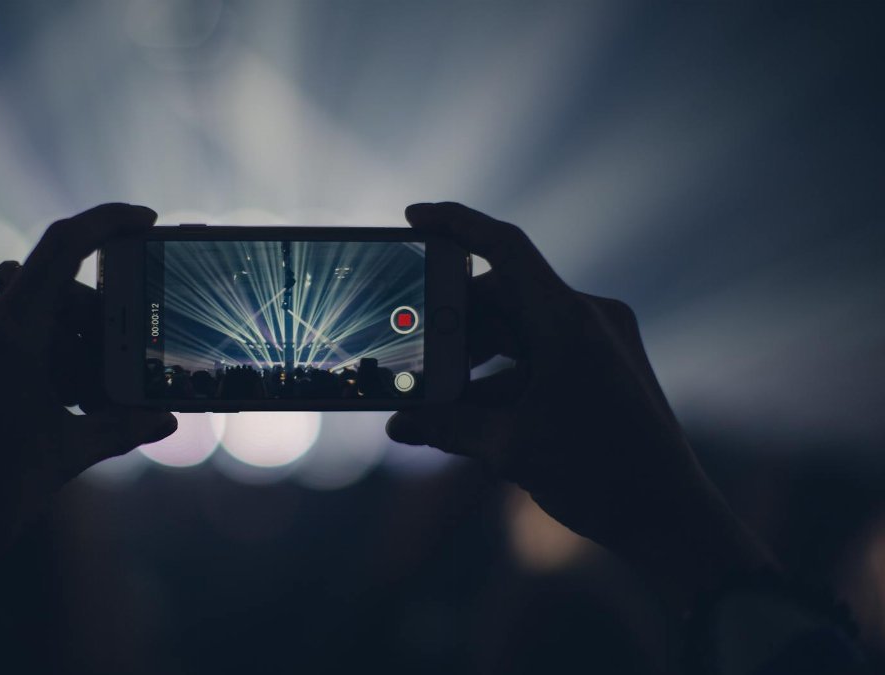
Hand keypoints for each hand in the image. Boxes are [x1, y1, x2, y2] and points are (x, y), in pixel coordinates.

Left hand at [0, 204, 176, 579]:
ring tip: (91, 391)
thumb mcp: (66, 454)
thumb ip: (121, 426)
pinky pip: (2, 334)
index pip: (63, 245)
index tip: (146, 220)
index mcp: (9, 331)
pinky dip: (38, 352)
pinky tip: (58, 398)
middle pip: (55, 287)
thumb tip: (167, 417)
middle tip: (128, 353)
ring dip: (68, 339)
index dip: (108, 221)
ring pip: (29, 312)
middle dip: (98, 315)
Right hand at [387, 202, 772, 608]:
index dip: (456, 224)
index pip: (505, 247)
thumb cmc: (598, 477)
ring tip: (435, 389)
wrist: (670, 518)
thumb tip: (399, 423)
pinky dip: (505, 372)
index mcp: (569, 321)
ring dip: (477, 353)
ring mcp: (601, 340)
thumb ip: (447, 428)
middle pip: (505, 294)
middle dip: (455, 319)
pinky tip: (470, 408)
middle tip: (411, 342)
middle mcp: (589, 318)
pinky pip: (542, 351)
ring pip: (521, 326)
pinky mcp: (604, 365)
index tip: (415, 217)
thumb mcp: (509, 448)